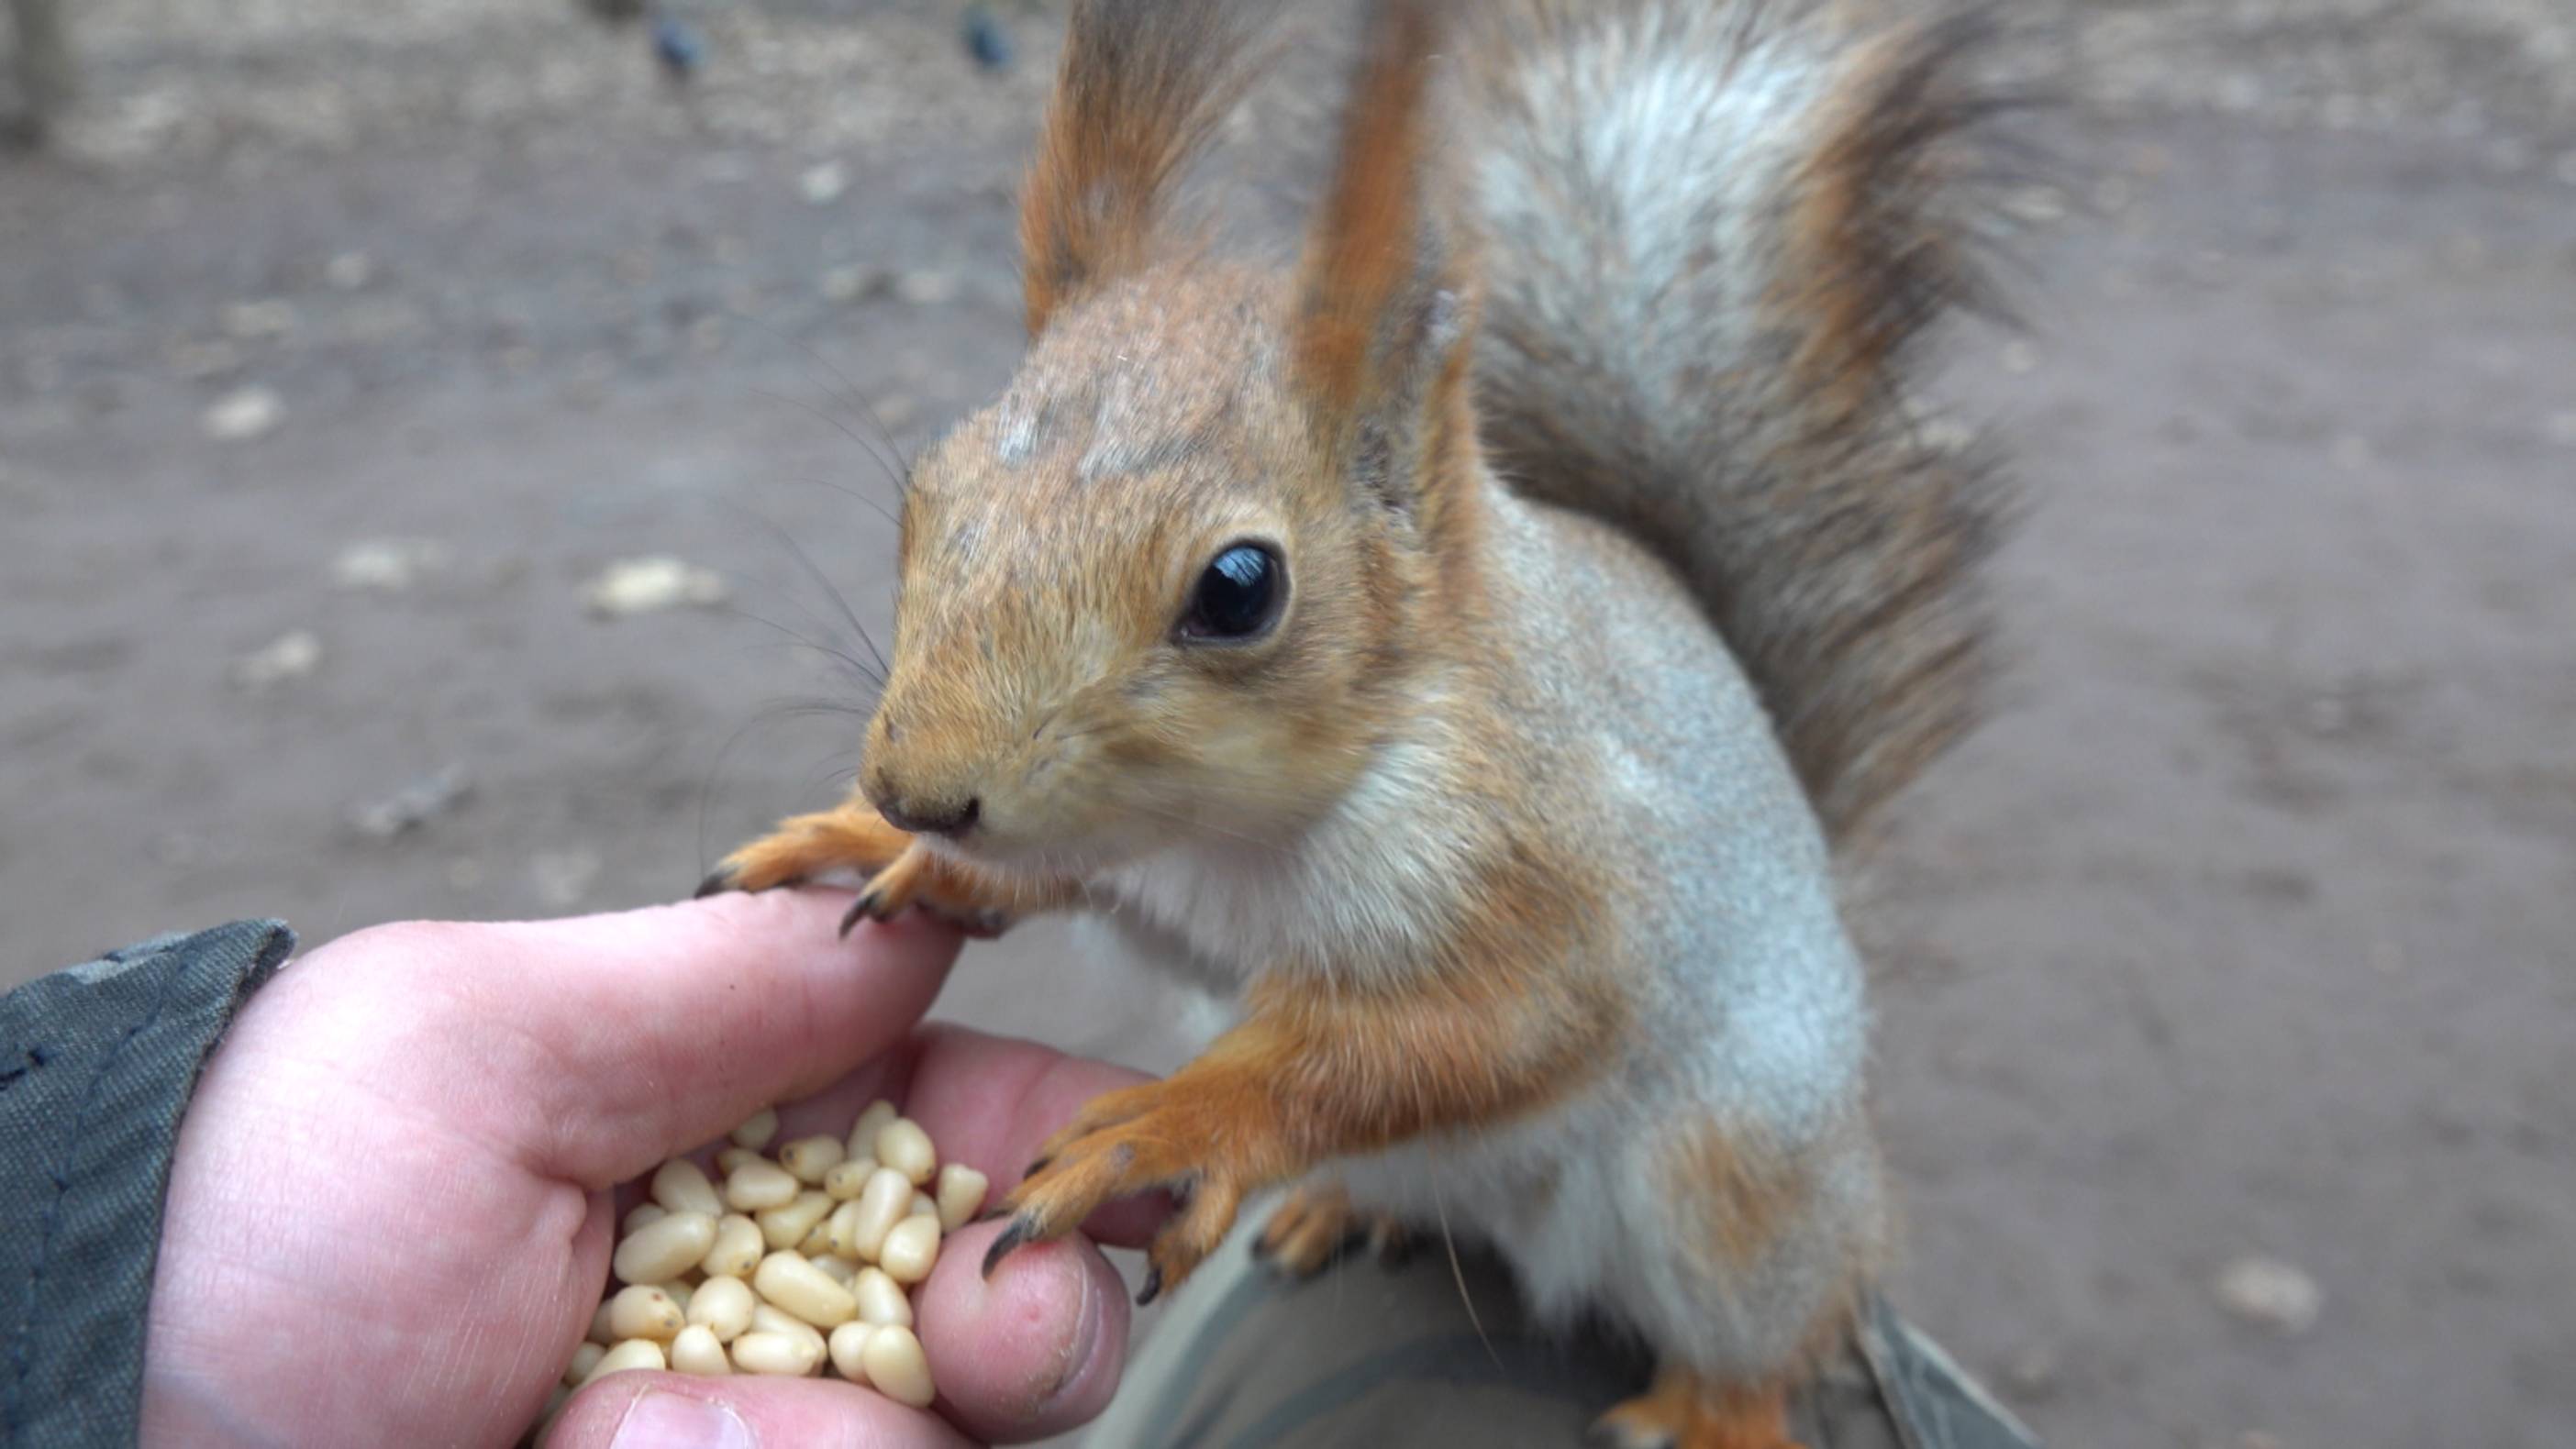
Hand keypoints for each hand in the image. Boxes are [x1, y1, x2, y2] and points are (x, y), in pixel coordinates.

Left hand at [140, 891, 1161, 1447]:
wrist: (84, 1429)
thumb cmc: (242, 1218)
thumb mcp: (470, 1043)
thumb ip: (719, 982)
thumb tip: (928, 906)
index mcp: (730, 1137)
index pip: (971, 1126)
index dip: (1077, 1147)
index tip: (1136, 1173)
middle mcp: (764, 1305)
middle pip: (1018, 1314)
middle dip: (1044, 1312)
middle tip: (996, 1318)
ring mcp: (741, 1436)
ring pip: (936, 1443)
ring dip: (845, 1434)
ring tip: (638, 1434)